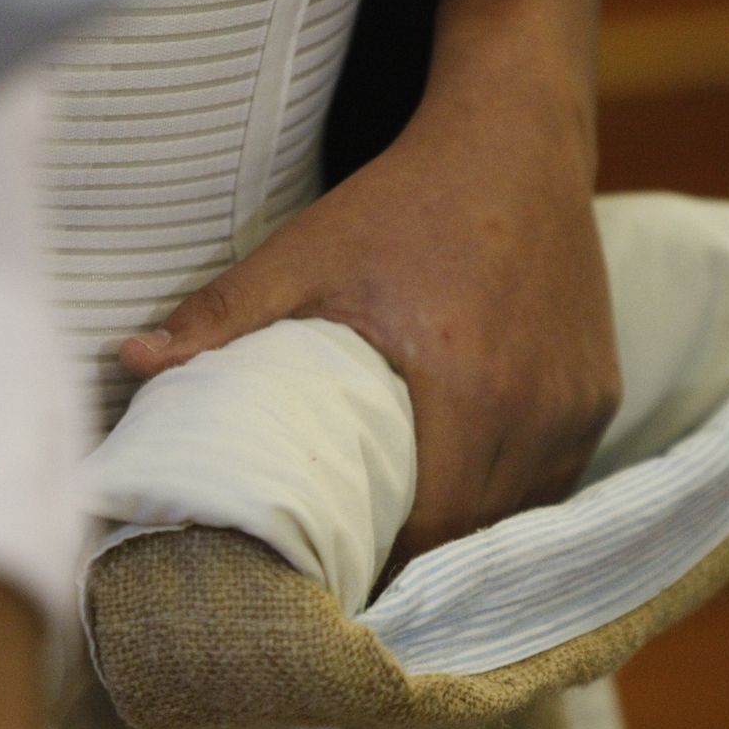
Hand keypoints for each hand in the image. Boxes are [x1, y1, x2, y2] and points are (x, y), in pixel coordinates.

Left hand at [121, 79, 619, 563]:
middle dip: (417, 565)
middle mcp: (537, 407)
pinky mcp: (600, 395)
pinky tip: (467, 499)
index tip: (333, 586)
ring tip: (407, 553)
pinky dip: (511, 498)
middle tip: (356, 579)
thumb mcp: (309, 251)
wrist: (519, 142)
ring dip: (468, 539)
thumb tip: (127, 362)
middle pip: (476, 534)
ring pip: (522, 514)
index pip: (429, 528)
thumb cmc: (409, 200)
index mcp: (467, 385)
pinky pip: (556, 479)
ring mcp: (579, 405)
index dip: (381, 569)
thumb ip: (225, 314)